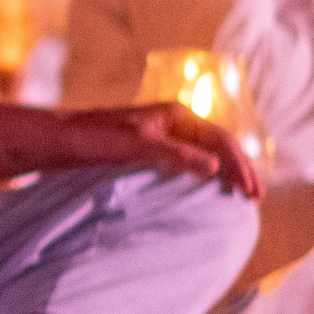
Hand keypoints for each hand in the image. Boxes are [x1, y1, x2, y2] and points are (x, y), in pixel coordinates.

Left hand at [51, 102, 263, 200]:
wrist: (57, 140)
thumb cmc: (91, 138)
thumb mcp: (134, 145)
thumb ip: (172, 154)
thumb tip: (213, 168)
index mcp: (175, 114)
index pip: (219, 139)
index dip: (238, 164)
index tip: (250, 191)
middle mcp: (173, 123)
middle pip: (217, 146)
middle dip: (239, 169)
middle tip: (256, 198)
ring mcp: (162, 137)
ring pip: (204, 155)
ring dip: (224, 175)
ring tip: (240, 198)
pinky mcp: (150, 153)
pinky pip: (187, 165)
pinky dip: (203, 179)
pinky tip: (207, 196)